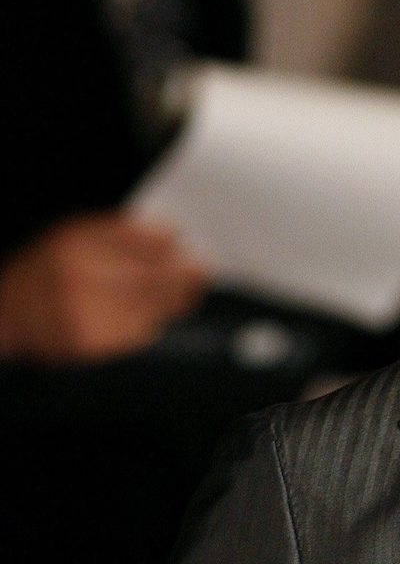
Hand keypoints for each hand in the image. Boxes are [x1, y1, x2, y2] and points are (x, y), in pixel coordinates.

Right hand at [0, 213, 207, 362]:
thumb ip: (119, 233)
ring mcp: (84, 311)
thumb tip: (174, 239)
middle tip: (202, 270)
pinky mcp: (90, 343)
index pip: (147, 239)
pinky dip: (151, 321)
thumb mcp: (73, 235)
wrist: (4, 313)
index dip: (172, 243)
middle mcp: (80, 274)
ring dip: (176, 298)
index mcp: (78, 241)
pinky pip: (139, 331)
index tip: (184, 245)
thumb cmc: (48, 269)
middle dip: (185, 272)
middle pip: (157, 273)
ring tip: (188, 292)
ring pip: (154, 304)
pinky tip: (152, 314)